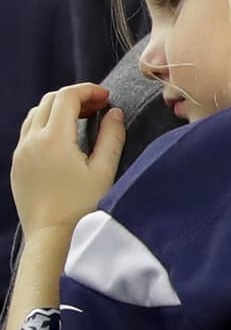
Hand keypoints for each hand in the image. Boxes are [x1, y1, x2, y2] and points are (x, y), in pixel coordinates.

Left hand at [11, 85, 124, 238]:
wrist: (51, 238)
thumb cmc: (81, 209)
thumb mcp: (103, 172)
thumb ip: (112, 138)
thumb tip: (114, 113)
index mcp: (54, 139)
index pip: (67, 97)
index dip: (88, 91)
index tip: (106, 97)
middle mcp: (32, 140)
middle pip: (50, 101)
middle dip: (74, 97)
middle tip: (97, 106)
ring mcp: (21, 153)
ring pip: (36, 114)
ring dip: (58, 110)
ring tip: (80, 120)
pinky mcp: (18, 165)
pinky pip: (28, 133)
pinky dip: (45, 125)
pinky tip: (62, 140)